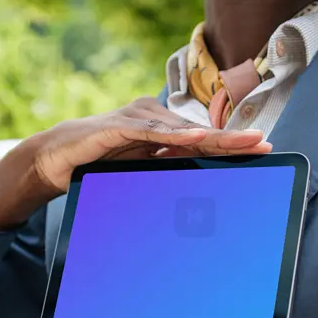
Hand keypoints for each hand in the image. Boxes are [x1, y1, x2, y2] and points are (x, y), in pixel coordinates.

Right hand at [0, 98, 270, 232]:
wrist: (55, 160)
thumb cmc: (97, 167)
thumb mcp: (138, 175)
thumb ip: (164, 175)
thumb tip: (195, 199)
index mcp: (160, 132)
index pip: (203, 139)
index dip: (231, 143)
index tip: (261, 148)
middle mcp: (152, 118)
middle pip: (199, 132)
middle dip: (232, 138)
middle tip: (262, 143)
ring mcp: (136, 118)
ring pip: (181, 130)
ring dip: (212, 137)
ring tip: (240, 142)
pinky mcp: (119, 126)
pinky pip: (152, 132)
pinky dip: (176, 135)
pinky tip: (198, 139)